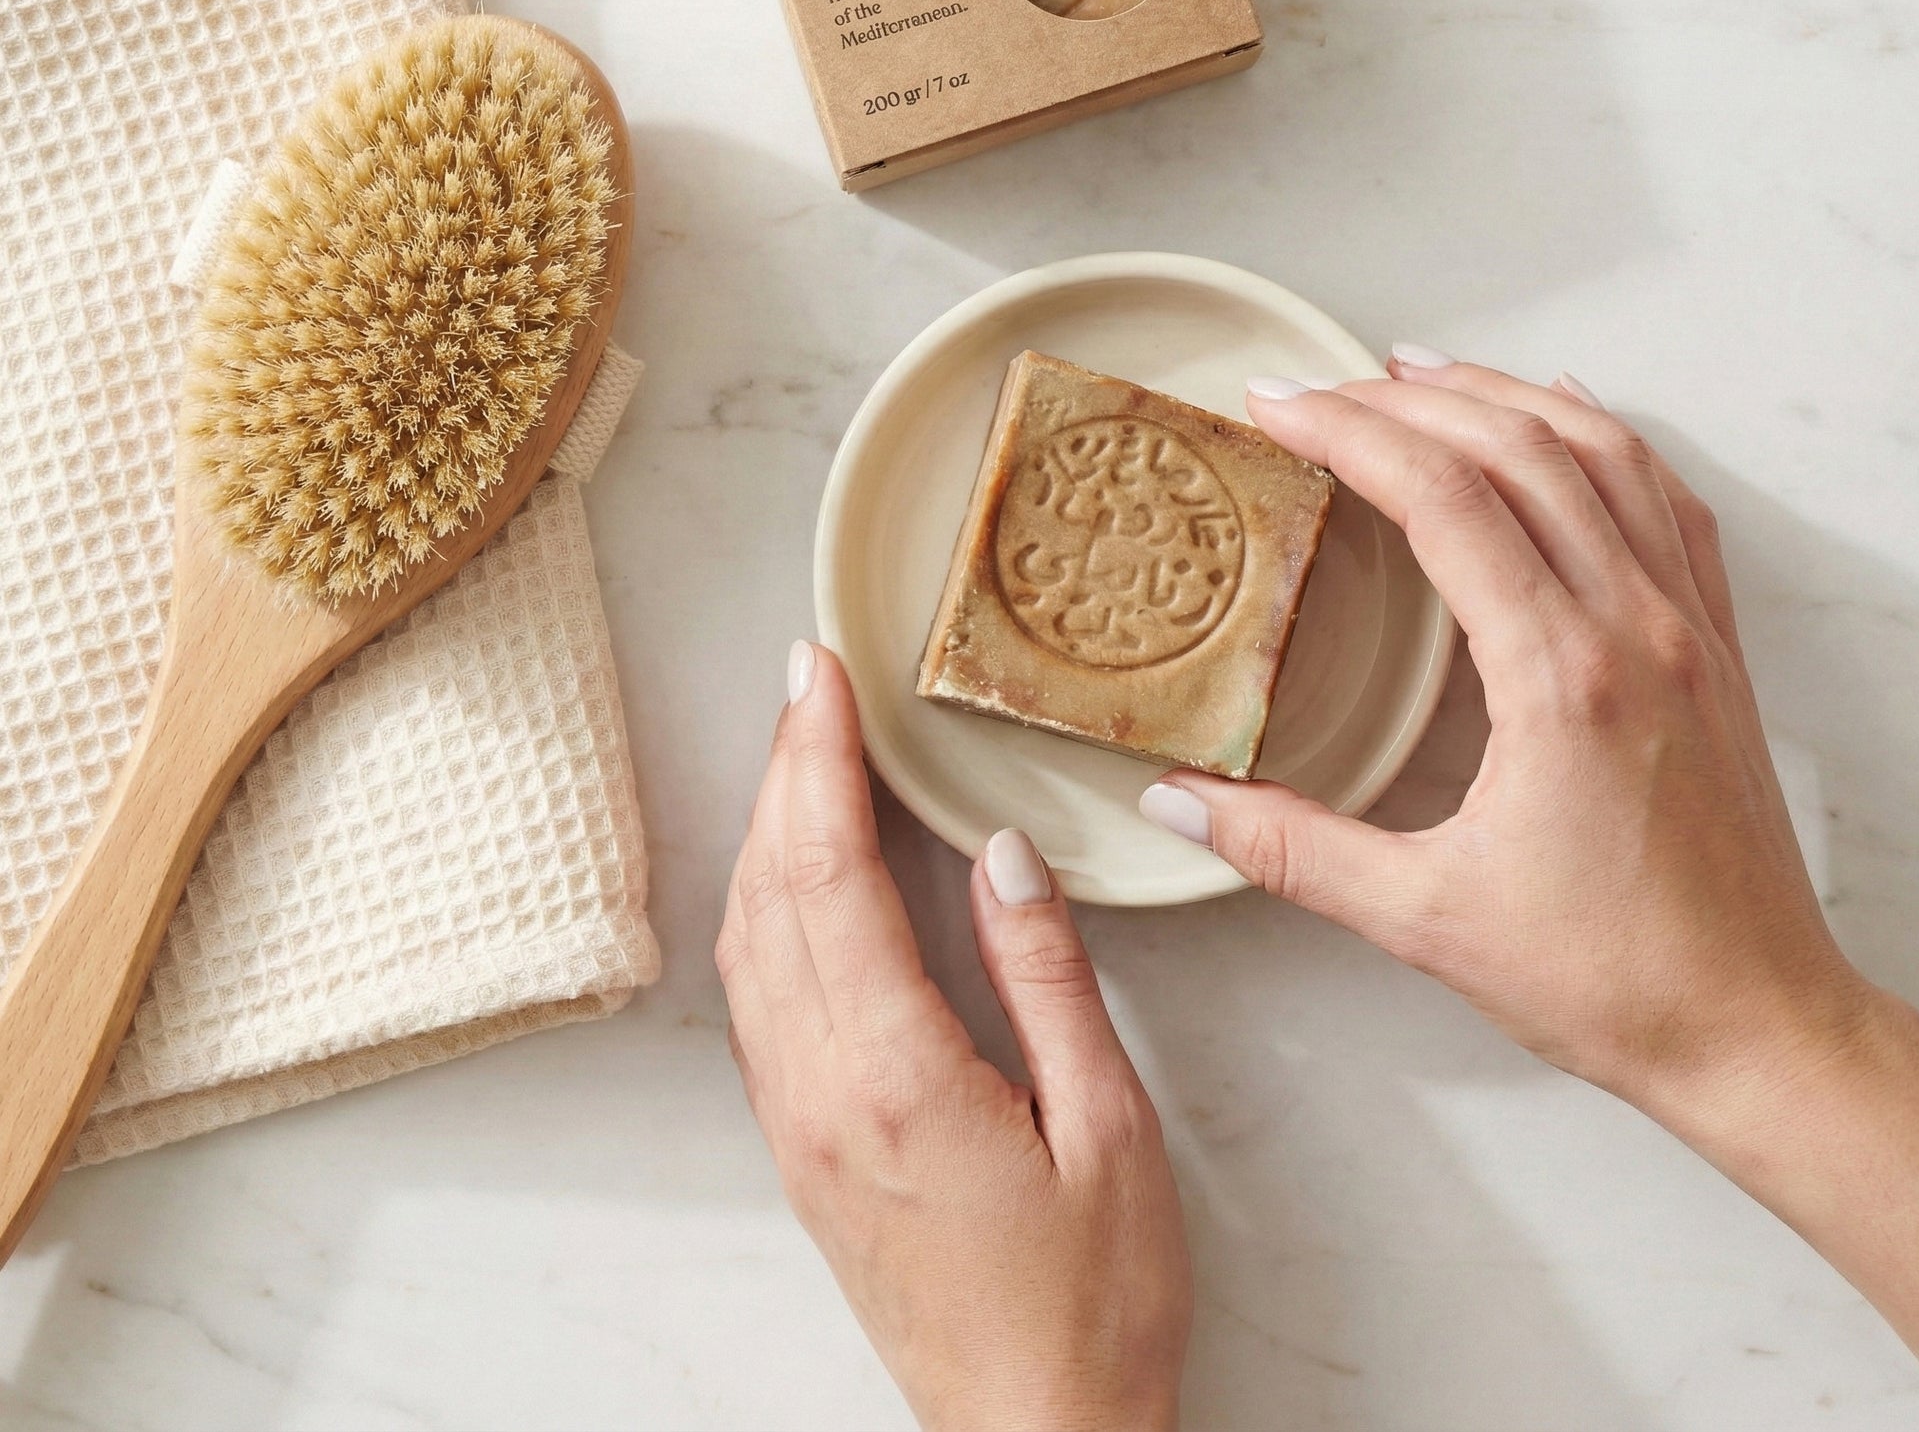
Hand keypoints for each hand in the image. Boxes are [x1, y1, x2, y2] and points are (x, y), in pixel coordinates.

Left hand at [718, 642, 1190, 1431]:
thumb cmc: (1090, 1302)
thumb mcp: (1107, 1129)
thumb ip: (1044, 980)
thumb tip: (1001, 854)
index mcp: (894, 1076)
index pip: (831, 876)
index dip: (817, 762)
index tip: (820, 676)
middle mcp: (820, 1091)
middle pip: (774, 890)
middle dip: (783, 770)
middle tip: (805, 680)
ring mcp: (799, 1123)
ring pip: (751, 940)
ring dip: (767, 831)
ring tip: (798, 750)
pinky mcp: (804, 1146)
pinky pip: (757, 997)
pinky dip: (765, 905)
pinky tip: (791, 872)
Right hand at [1138, 352, 1918, 1377]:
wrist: (1757, 1028)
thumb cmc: (1611, 979)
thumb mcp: (1423, 916)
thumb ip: (1289, 848)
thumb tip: (1176, 802)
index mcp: (1560, 676)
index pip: (1443, 497)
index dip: (1348, 432)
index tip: (1277, 405)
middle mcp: (1635, 626)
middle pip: (1516, 448)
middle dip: (1405, 398)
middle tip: (1318, 387)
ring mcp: (1687, 628)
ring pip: (1600, 453)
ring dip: (1502, 394)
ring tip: (1418, 370)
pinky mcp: (1716, 647)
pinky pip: (1664, 499)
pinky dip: (1601, 436)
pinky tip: (1561, 417)